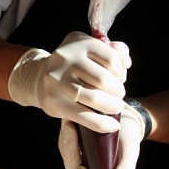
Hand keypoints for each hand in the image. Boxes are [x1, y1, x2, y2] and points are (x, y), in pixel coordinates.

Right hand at [8, 31, 129, 132]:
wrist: (41, 77)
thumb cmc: (75, 65)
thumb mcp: (91, 50)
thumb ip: (114, 51)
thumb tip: (126, 63)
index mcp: (78, 42)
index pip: (111, 59)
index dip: (121, 72)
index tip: (119, 78)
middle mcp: (65, 58)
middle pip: (104, 79)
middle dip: (118, 91)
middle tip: (118, 95)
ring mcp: (57, 80)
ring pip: (95, 98)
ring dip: (112, 106)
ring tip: (115, 107)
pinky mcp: (54, 101)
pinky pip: (84, 116)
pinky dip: (102, 124)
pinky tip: (112, 125)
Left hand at [58, 107, 142, 168]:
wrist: (125, 116)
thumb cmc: (127, 138)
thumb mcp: (130, 152)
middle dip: (72, 161)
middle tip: (76, 148)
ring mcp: (77, 157)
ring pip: (66, 157)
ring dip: (68, 144)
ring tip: (71, 128)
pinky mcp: (71, 143)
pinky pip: (64, 142)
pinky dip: (66, 134)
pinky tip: (71, 124)